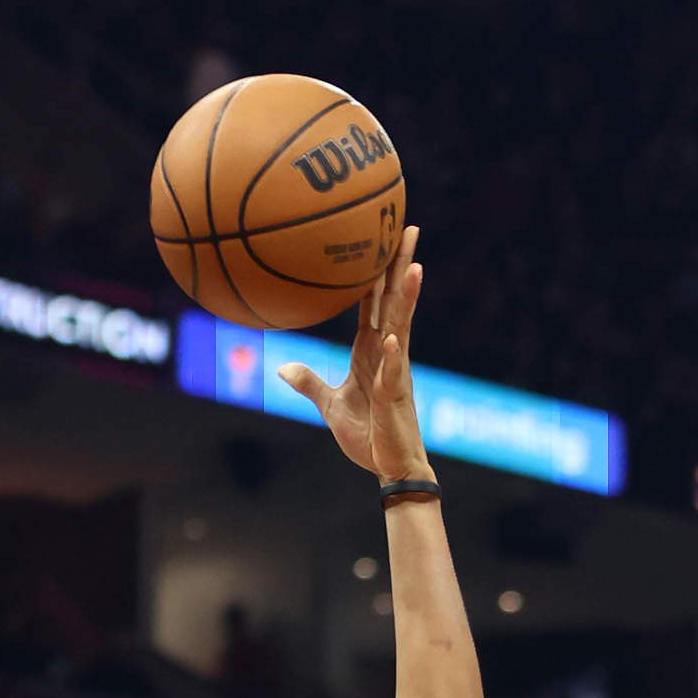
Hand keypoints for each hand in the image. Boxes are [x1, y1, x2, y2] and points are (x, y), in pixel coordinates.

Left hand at [278, 227, 428, 481]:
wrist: (389, 469)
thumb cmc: (368, 437)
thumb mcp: (331, 406)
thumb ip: (310, 383)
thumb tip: (283, 368)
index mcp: (372, 352)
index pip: (375, 303)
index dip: (377, 271)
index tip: (382, 238)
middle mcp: (388, 355)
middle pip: (395, 302)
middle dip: (401, 266)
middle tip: (410, 227)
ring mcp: (395, 374)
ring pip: (402, 328)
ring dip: (407, 299)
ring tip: (413, 267)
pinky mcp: (394, 399)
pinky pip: (393, 374)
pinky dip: (394, 356)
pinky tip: (394, 338)